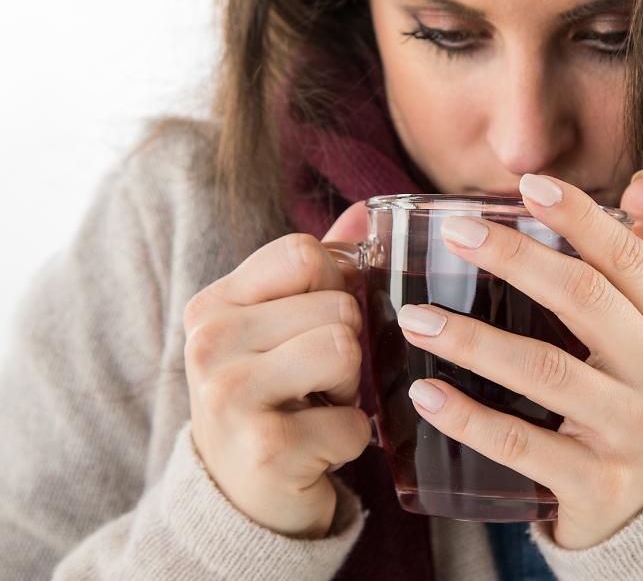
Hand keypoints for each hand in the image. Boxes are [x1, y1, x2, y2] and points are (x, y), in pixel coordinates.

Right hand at [183, 202, 370, 537]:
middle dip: (347, 347)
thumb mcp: (280, 327)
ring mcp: (230, 396)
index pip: (305, 252)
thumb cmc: (270, 398)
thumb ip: (321, 267)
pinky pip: (355, 423)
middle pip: (337, 304)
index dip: (335, 285)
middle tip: (314, 381)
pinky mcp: (266, 449)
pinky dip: (350, 440)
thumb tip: (367, 212)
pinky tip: (316, 449)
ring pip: (346, 349)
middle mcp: (209, 343)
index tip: (315, 323)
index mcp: (213, 304)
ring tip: (318, 406)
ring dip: (351, 389)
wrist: (239, 497)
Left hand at [397, 173, 642, 549]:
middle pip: (584, 299)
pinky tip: (426, 394)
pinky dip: (470, 419)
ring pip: (546, 370)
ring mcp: (634, 431)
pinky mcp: (599, 485)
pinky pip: (524, 445)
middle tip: (454, 234)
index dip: (580, 216)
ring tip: (417, 318)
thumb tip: (642, 182)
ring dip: (474, 340)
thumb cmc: (630, 399)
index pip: (628, 257)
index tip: (528, 184)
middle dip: (515, 258)